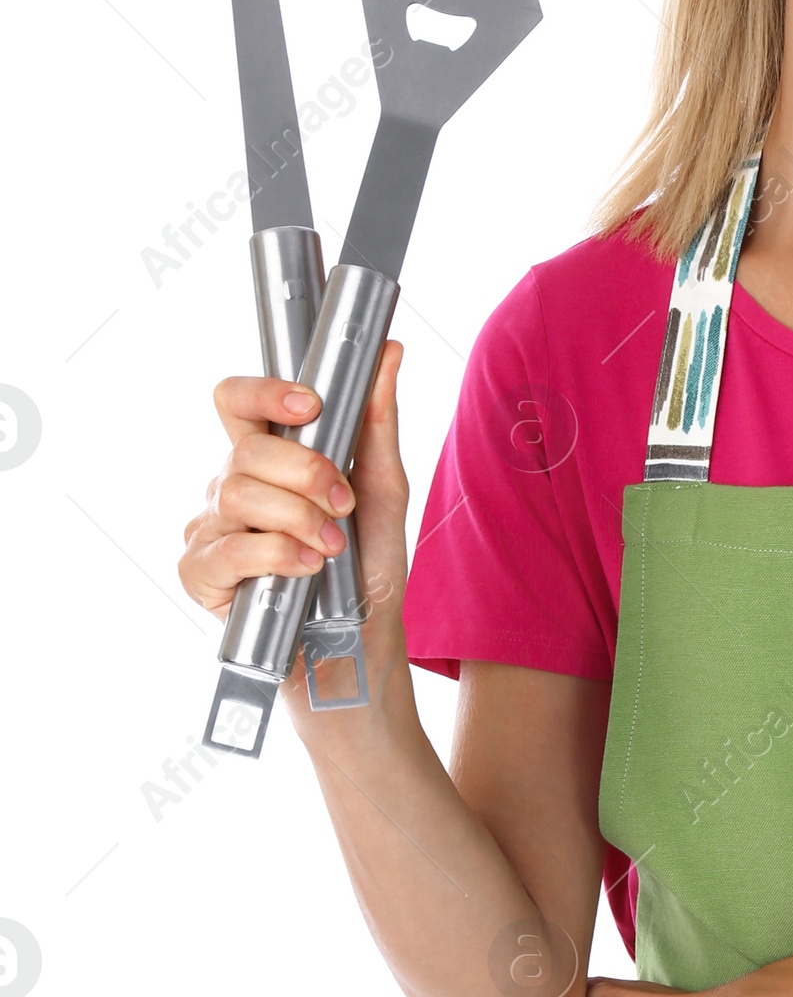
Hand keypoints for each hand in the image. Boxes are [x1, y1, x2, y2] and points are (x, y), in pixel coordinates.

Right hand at [178, 339, 409, 703]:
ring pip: (237, 494)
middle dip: (307, 473)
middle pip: (246, 450)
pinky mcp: (199, 573)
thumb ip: (376, 423)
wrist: (362, 644)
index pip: (237, 400)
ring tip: (332, 549)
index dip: (266, 392)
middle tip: (341, 505)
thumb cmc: (367, 569)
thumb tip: (390, 352)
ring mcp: (209, 528)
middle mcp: (229, 486)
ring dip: (299, 519)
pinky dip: (277, 555)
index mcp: (266, 458)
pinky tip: (307, 571)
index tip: (312, 405)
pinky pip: (228, 547)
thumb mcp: (382, 492)